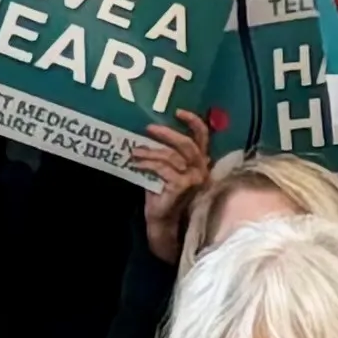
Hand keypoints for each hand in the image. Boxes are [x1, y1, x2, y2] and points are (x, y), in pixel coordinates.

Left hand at [134, 111, 216, 258]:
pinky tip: (136, 163)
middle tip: (149, 129)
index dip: (193, 122)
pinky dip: (148, 163)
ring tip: (134, 151)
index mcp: (200, 164)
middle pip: (187, 144)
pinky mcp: (182, 187)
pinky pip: (163, 168)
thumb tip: (148, 137)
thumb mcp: (165, 173)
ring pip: (171, 156)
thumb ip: (166, 156)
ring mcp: (194, 179)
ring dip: (149, 152)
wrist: (164, 226)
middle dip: (167, 134)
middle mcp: (202, 170)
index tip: (177, 112)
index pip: (203, 138)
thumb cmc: (164, 199)